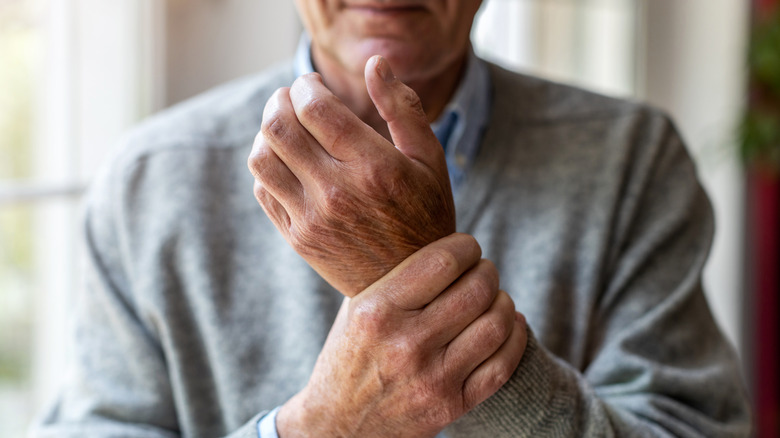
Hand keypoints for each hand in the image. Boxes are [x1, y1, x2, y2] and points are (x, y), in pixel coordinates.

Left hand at [247, 55, 454, 296]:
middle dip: (279, 101)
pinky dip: (267, 166)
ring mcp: (313, 219)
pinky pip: (263, 189)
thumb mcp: (429, 160)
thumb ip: (403, 108)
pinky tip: (286, 161)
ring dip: (267, 132)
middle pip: (280, 128)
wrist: (410, 286)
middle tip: (290, 97)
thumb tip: (376, 63)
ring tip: (285, 127)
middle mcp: (338, 193)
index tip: (311, 84)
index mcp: (374, 168)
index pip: (316, 108)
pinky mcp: (298, 238)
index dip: (306, 86)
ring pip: (262, 158)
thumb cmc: (425, 214)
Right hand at [277, 234, 527, 437]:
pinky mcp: (451, 406)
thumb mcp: (355, 310)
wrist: (338, 428)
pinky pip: (503, 364)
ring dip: (503, 302)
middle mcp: (406, 344)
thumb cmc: (349, 358)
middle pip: (477, 290)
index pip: (442, 262)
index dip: (465, 246)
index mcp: (377, 312)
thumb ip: (395, 278)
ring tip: (494, 297)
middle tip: (482, 270)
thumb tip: (444, 241)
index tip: (467, 247)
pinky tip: (508, 324)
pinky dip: (514, 337)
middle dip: (488, 271)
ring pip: (496, 324)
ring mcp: (432, 379)